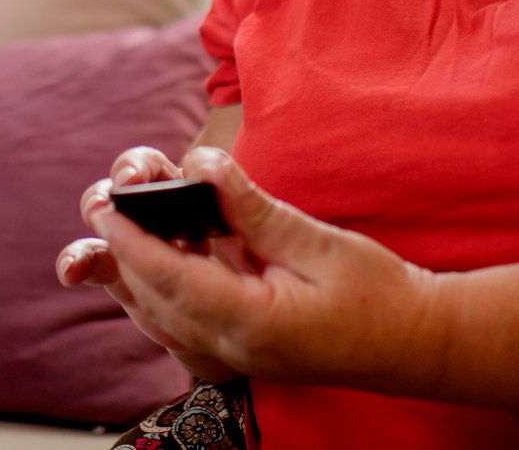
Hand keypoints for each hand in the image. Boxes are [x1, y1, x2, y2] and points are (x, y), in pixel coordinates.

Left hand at [74, 146, 441, 386]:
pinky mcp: (243, 348)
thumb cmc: (378, 294)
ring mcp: (237, 355)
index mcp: (250, 321)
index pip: (169, 277)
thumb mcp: (316, 240)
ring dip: (139, 270)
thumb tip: (204, 164)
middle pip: (153, 300)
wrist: (416, 343)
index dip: (130, 238)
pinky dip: (165, 286)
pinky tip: (168, 251)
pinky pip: (185, 322)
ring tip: (124, 221)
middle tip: (102, 201)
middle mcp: (233, 346)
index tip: (103, 205)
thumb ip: (252, 208)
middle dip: (121, 251)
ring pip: (163, 316)